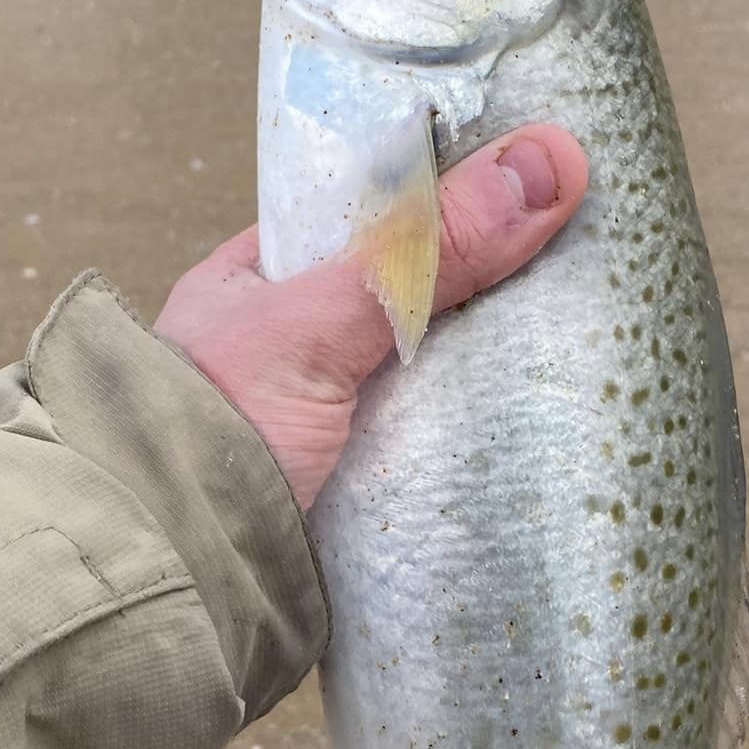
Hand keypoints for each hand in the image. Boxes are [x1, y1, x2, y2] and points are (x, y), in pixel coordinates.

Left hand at [155, 126, 588, 508]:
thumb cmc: (208, 435)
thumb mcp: (317, 327)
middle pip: (407, 297)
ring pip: (426, 378)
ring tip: (579, 341)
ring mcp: (324, 425)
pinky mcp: (356, 496)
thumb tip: (545, 162)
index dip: (444, 194)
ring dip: (487, 372)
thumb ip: (420, 252)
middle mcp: (287, 349)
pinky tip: (536, 428)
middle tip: (576, 263)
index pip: (363, 214)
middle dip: (482, 290)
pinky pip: (432, 452)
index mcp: (256, 283)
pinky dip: (478, 443)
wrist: (169, 587)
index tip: (532, 181)